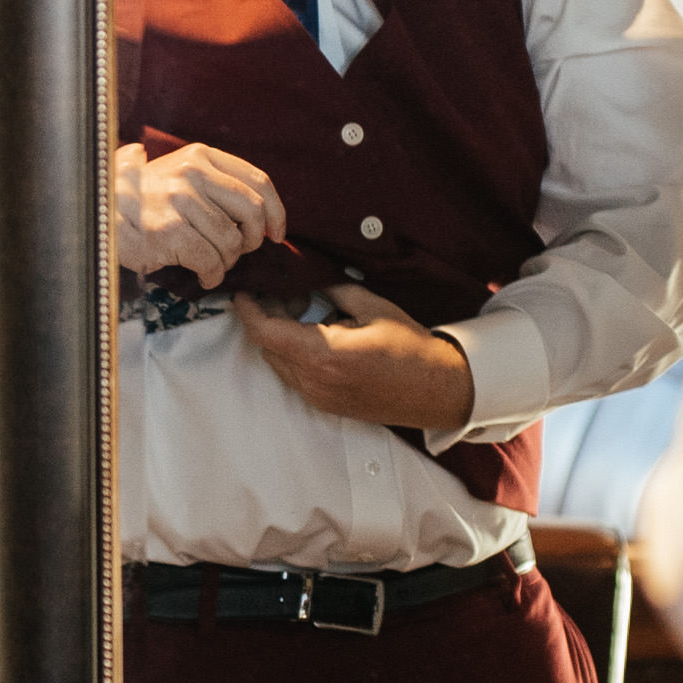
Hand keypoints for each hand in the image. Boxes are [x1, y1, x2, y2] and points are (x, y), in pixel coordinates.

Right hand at [116, 140, 285, 283]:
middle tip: (241, 252)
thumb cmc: (144, 200)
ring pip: (231, 241)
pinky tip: (204, 276)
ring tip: (214, 265)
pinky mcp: (168, 231)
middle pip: (252, 211)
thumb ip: (216, 185)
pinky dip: (213, 275)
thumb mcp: (178, 174)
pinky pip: (210, 261)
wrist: (97, 211)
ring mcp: (179, 201)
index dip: (276, 212)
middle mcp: (192, 173)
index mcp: (200, 156)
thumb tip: (264, 217)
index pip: (257, 181)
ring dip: (228, 261)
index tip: (276, 233)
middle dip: (253, 239)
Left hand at [234, 283, 474, 437]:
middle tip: (285, 292)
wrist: (436, 390)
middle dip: (267, 317)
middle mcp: (314, 381)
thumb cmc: (411, 348)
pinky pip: (294, 376)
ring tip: (304, 311)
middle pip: (267, 347)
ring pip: (278, 362)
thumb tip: (308, 277)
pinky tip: (318, 335)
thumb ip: (333, 290)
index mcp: (324, 355)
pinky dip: (294, 353)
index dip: (247, 308)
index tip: (245, 289)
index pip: (265, 332)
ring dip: (281, 337)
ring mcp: (318, 397)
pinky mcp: (325, 405)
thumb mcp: (373, 307)